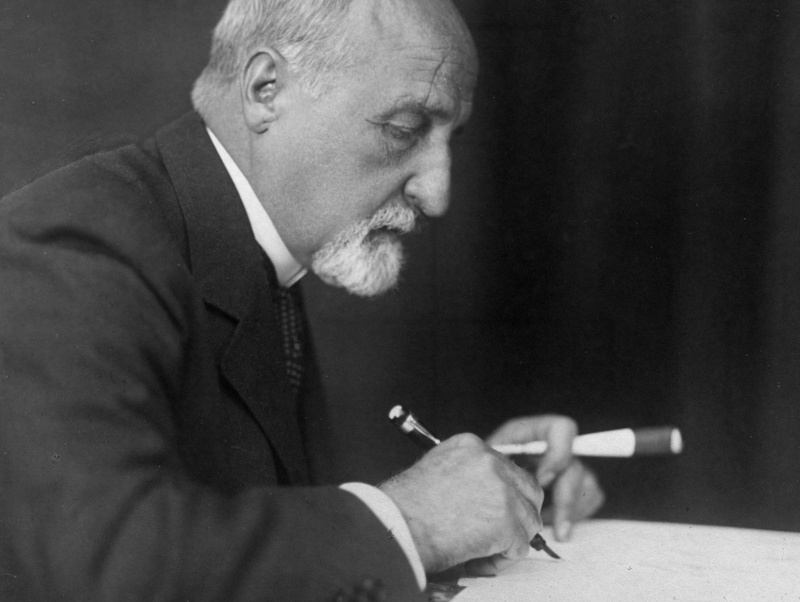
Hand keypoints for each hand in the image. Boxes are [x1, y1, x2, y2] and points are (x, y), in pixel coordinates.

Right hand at [379, 433, 543, 574]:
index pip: (507, 468)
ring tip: (484, 549)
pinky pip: (520, 547)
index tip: (494, 511)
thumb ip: (464, 472)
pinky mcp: (506, 522)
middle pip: (528, 490)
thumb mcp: (435, 467)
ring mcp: (502, 491)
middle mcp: (491, 462)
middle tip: (499, 532)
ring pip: (529, 520)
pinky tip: (480, 559)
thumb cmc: (405, 504)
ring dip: (511, 539)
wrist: (397, 525)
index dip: (504, 495)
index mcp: (472, 446)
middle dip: (518, 514)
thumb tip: (481, 492)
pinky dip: (502, 559)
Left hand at [486, 415, 604, 540]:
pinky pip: (591, 498)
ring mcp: (566, 465)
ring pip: (588, 483)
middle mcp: (551, 447)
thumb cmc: (476, 473)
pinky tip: (555, 525)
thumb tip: (517, 480)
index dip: (559, 453)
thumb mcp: (481, 463)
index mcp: (530, 433)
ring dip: (571, 510)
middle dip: (566, 499)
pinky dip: (576, 515)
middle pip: (575, 464)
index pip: (561, 428)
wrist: (476, 490)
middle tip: (556, 527)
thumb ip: (497, 464)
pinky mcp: (575, 484)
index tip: (543, 480)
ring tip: (552, 531)